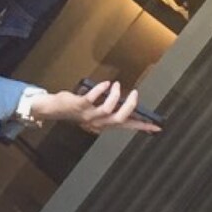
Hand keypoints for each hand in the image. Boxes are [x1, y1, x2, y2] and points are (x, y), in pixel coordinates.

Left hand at [30, 81, 160, 135]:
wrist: (55, 109)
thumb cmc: (77, 109)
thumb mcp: (96, 112)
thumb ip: (110, 110)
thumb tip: (128, 103)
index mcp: (104, 124)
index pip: (127, 127)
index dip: (142, 127)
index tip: (156, 127)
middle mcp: (98, 122)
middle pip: (120, 119)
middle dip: (130, 106)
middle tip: (134, 93)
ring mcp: (88, 114)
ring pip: (108, 109)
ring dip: (115, 95)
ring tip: (117, 85)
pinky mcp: (80, 105)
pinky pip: (92, 98)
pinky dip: (101, 89)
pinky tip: (105, 84)